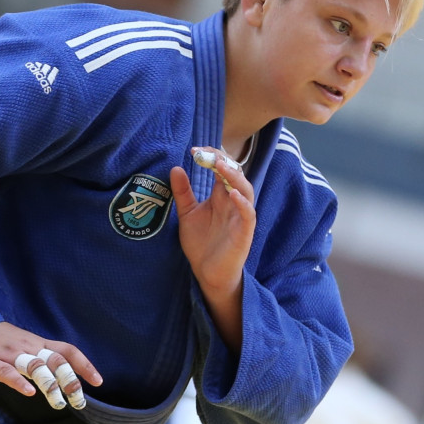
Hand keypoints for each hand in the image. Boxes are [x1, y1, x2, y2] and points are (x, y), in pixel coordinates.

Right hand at [0, 321, 102, 408]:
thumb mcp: (25, 343)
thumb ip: (41, 356)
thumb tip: (62, 373)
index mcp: (37, 343)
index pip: (67, 351)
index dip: (84, 365)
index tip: (98, 381)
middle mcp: (28, 348)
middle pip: (56, 361)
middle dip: (70, 380)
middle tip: (79, 400)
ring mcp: (9, 355)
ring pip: (35, 367)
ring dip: (49, 384)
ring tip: (59, 402)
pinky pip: (7, 373)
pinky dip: (19, 383)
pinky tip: (29, 393)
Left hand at [171, 148, 255, 296]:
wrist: (207, 273)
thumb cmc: (201, 243)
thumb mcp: (187, 214)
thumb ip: (183, 192)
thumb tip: (175, 167)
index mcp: (221, 196)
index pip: (222, 169)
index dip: (211, 157)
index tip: (194, 150)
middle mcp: (232, 202)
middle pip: (235, 175)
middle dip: (223, 161)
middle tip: (206, 152)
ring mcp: (240, 216)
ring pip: (246, 190)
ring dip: (235, 176)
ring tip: (221, 166)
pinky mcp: (244, 232)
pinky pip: (248, 214)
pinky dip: (243, 203)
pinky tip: (233, 194)